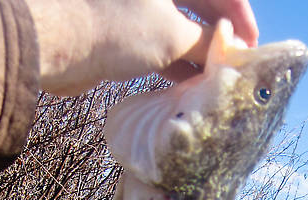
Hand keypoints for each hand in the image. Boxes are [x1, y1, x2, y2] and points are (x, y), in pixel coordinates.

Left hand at [25, 0, 258, 94]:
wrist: (56, 44)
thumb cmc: (115, 26)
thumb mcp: (173, 35)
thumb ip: (206, 43)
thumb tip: (229, 51)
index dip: (237, 12)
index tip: (251, 42)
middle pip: (197, 3)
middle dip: (218, 33)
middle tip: (236, 63)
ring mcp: (135, 6)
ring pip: (177, 26)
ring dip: (198, 52)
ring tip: (216, 78)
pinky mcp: (120, 31)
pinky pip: (157, 44)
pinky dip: (175, 62)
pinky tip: (189, 83)